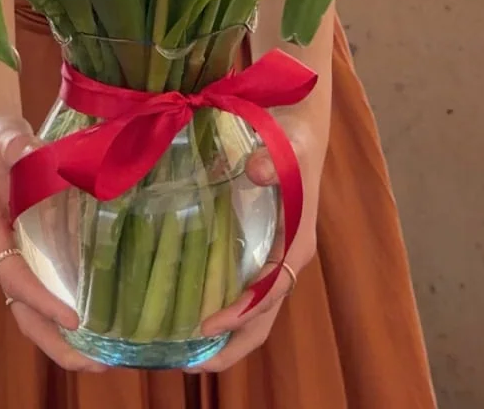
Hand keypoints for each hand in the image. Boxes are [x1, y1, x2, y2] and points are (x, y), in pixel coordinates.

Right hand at [0, 112, 106, 372]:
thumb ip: (15, 147)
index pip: (14, 276)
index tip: (72, 316)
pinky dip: (71, 311)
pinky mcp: (35, 252)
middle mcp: (3, 254)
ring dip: (64, 337)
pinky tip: (103, 323)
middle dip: (55, 340)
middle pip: (23, 310)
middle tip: (93, 361)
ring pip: (35, 309)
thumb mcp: (5, 139)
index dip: (41, 298)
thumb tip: (25, 151)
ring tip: (104, 357)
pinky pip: (50, 290)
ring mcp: (19, 257)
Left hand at [188, 110, 322, 372]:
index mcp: (297, 240)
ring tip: (186, 352)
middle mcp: (287, 256)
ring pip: (255, 309)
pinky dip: (222, 307)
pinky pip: (243, 287)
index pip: (273, 290)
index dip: (243, 312)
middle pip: (265, 315)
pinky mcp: (259, 247)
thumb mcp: (288, 144)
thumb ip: (273, 159)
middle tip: (193, 362)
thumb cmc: (293, 136)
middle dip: (234, 344)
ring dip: (227, 334)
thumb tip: (258, 170)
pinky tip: (190, 312)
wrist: (297, 120)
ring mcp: (274, 255)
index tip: (209, 326)